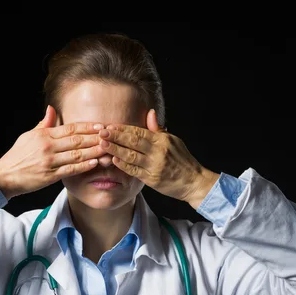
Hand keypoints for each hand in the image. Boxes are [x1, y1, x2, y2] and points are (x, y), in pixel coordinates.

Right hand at [0, 106, 105, 198]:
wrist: (4, 176)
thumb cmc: (17, 156)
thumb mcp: (28, 136)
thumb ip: (44, 124)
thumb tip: (52, 109)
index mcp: (44, 135)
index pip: (70, 128)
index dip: (87, 127)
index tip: (101, 126)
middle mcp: (47, 146)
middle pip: (77, 140)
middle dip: (95, 138)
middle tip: (110, 136)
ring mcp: (49, 161)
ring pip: (76, 154)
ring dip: (93, 151)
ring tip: (107, 149)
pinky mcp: (49, 176)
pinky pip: (70, 170)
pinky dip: (83, 166)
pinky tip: (94, 163)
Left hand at [98, 109, 218, 203]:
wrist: (193, 181)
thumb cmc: (183, 160)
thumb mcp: (173, 141)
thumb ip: (158, 129)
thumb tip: (150, 112)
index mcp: (162, 140)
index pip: (139, 131)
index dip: (123, 128)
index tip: (110, 125)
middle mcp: (158, 151)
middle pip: (133, 141)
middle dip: (116, 136)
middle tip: (101, 132)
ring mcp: (154, 166)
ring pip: (131, 155)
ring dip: (115, 149)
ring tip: (102, 144)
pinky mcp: (152, 179)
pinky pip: (135, 171)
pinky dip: (123, 165)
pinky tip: (113, 160)